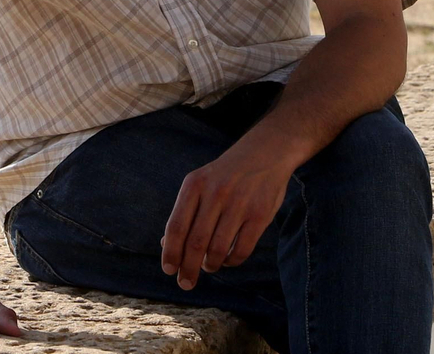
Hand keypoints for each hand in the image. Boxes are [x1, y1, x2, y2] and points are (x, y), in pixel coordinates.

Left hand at [160, 139, 294, 290]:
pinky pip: (241, 250)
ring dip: (211, 265)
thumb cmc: (227, 174)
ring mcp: (239, 203)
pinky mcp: (260, 214)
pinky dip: (232, 262)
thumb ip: (185, 211)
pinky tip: (228, 259)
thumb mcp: (201, 182)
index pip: (176, 226)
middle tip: (186, 283)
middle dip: (188, 269)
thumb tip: (166, 245)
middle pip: (196, 243)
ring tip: (209, 266)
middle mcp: (216, 192)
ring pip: (218, 249)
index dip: (170, 253)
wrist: (267, 150)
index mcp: (195, 184)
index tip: (169, 270)